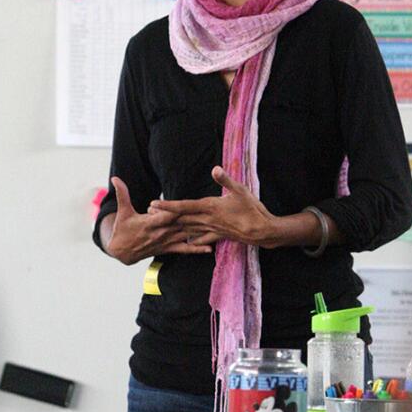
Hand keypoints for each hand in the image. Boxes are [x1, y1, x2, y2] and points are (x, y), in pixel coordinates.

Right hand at [104, 177, 212, 264]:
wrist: (122, 252)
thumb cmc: (123, 229)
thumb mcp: (122, 211)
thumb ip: (122, 193)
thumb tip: (115, 178)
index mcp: (150, 223)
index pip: (165, 215)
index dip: (174, 210)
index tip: (187, 204)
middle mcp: (161, 233)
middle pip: (180, 225)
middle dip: (195, 220)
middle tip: (211, 215)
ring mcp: (166, 242)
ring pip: (185, 236)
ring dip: (199, 233)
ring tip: (215, 229)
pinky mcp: (168, 249)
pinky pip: (184, 250)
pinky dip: (197, 249)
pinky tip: (210, 248)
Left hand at [150, 166, 278, 248]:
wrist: (262, 231)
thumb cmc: (252, 209)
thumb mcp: (241, 190)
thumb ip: (226, 180)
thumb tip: (215, 169)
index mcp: (210, 207)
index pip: (184, 206)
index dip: (168, 205)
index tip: (154, 204)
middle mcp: (207, 219)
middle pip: (181, 218)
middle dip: (164, 216)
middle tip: (148, 214)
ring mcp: (212, 229)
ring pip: (188, 229)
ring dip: (173, 227)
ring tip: (160, 225)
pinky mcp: (219, 235)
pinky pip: (202, 238)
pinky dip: (192, 240)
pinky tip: (186, 242)